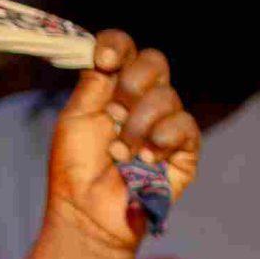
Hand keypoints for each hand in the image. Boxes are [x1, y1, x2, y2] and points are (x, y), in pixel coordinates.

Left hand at [46, 30, 199, 251]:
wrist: (87, 212)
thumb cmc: (76, 169)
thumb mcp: (74, 120)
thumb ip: (92, 85)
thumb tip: (103, 54)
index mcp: (113, 89)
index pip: (125, 50)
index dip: (117, 46)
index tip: (104, 60)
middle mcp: (142, 100)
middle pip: (154, 62)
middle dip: (131, 84)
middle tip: (113, 114)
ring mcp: (165, 123)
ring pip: (166, 96)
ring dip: (136, 126)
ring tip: (120, 154)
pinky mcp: (184, 149)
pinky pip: (184, 126)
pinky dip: (161, 140)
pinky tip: (145, 160)